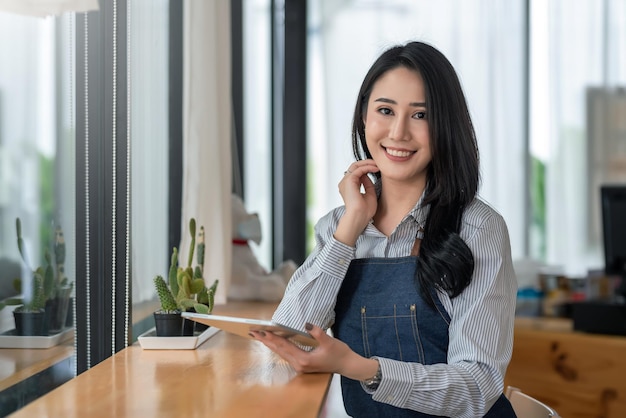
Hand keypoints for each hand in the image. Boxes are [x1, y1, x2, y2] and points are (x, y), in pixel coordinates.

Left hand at [250, 323, 377, 380]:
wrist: (347, 365)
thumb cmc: (339, 353)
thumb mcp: (329, 341)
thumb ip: (317, 332)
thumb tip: (306, 324)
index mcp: (304, 359)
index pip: (284, 346)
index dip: (272, 338)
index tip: (261, 331)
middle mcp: (299, 364)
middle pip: (279, 351)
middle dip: (266, 341)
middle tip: (253, 333)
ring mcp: (300, 366)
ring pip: (281, 353)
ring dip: (271, 345)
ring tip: (260, 337)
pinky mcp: (303, 364)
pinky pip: (287, 354)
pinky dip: (279, 347)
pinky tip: (274, 343)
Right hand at [335, 159, 379, 245]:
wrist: (360, 217)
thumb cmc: (364, 211)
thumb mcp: (370, 194)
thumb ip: (368, 184)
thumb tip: (368, 174)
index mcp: (348, 188)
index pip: (356, 173)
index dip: (366, 168)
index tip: (376, 168)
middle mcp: (345, 183)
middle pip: (354, 167)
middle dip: (366, 163)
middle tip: (377, 163)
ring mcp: (346, 181)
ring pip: (356, 166)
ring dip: (367, 163)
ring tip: (377, 165)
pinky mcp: (349, 181)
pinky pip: (359, 169)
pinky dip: (367, 167)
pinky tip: (375, 168)